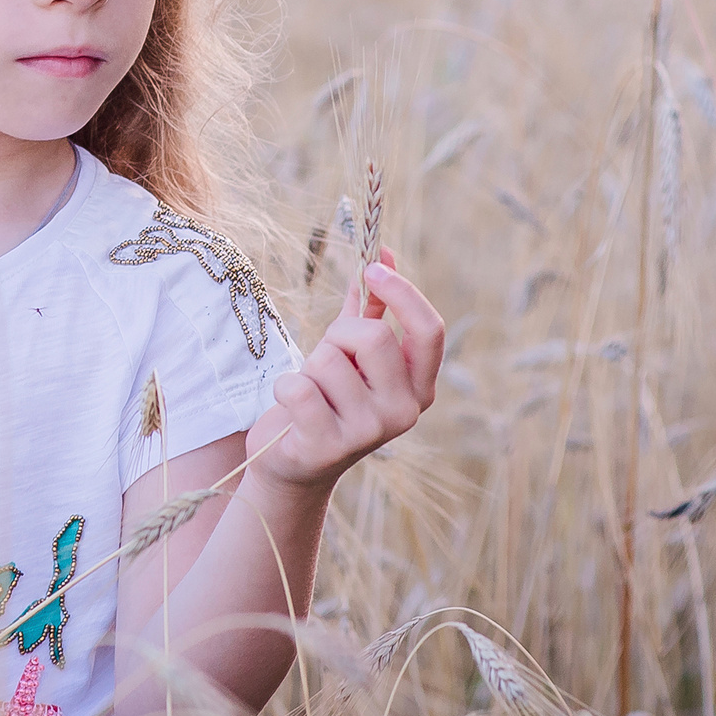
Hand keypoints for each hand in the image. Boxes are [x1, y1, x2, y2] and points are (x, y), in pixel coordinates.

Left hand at [245, 247, 444, 493]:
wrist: (294, 464)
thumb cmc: (326, 399)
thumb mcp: (352, 353)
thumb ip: (370, 306)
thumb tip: (382, 251)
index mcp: (418, 387)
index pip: (429, 331)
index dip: (403, 293)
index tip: (372, 267)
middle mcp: (404, 412)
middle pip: (375, 337)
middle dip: (339, 335)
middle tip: (326, 358)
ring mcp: (368, 433)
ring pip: (330, 361)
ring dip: (309, 368)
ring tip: (310, 392)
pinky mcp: (327, 447)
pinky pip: (299, 387)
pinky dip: (285, 388)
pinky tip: (290, 410)